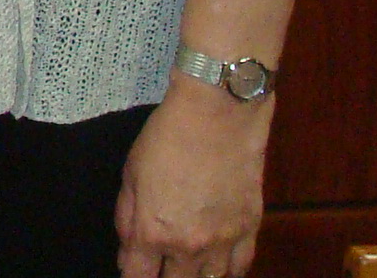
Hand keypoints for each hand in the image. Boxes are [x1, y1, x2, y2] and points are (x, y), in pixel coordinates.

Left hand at [115, 76, 271, 276]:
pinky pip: (241, 267)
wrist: (217, 115)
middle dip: (163, 276)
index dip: (132, 275)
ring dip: (195, 275)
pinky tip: (217, 264)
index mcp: (152, 231)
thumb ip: (127, 219)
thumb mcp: (129, 174)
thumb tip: (128, 252)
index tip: (132, 269)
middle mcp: (189, 246)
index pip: (138, 276)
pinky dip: (228, 271)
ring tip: (187, 266)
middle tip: (159, 263)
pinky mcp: (250, 230)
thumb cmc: (166, 137)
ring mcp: (224, 241)